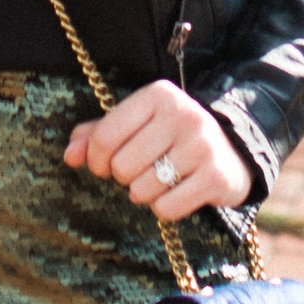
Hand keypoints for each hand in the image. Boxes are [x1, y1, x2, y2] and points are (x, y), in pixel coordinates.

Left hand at [65, 79, 253, 223]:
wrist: (234, 150)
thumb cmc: (171, 136)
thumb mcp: (137, 124)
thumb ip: (98, 134)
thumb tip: (69, 155)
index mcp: (158, 95)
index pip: (104, 137)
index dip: (95, 160)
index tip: (102, 166)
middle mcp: (183, 115)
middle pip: (121, 167)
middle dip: (123, 177)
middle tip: (139, 172)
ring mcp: (202, 146)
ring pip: (142, 190)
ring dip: (144, 194)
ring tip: (159, 180)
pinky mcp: (216, 177)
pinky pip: (167, 208)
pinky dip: (164, 208)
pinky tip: (177, 192)